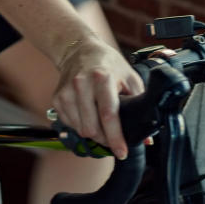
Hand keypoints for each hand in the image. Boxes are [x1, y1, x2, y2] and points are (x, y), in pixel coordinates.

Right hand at [52, 36, 143, 159]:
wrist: (79, 50)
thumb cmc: (108, 64)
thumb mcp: (129, 77)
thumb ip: (140, 104)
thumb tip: (147, 137)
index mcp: (103, 78)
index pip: (108, 115)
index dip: (116, 138)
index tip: (122, 153)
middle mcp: (81, 84)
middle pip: (91, 128)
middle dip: (104, 139)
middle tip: (113, 137)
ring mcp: (67, 92)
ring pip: (79, 129)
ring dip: (92, 133)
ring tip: (101, 124)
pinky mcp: (57, 98)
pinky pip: (69, 125)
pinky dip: (80, 126)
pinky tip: (88, 115)